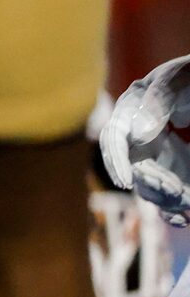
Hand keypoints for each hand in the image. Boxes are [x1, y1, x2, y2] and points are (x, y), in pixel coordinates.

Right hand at [101, 54, 189, 225]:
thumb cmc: (183, 78)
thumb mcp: (175, 81)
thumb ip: (158, 101)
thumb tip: (138, 134)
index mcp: (127, 114)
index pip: (113, 140)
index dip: (116, 161)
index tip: (127, 180)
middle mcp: (134, 139)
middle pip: (132, 170)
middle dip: (152, 183)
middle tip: (176, 191)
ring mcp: (150, 155)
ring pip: (148, 186)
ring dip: (164, 198)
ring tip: (185, 202)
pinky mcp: (168, 168)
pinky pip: (165, 193)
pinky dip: (172, 208)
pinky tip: (183, 217)